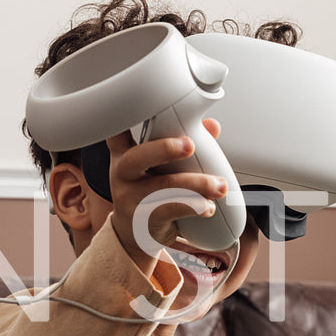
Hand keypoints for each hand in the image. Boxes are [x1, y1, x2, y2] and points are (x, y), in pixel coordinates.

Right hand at [106, 118, 227, 269]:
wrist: (135, 232)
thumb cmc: (149, 191)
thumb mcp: (159, 166)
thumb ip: (183, 144)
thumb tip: (212, 126)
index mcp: (125, 154)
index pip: (117, 131)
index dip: (122, 116)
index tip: (140, 104)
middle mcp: (123, 173)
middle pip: (137, 157)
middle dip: (164, 149)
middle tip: (189, 145)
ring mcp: (131, 198)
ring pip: (163, 187)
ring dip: (196, 184)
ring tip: (218, 185)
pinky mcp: (145, 219)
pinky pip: (171, 210)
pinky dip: (194, 206)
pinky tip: (208, 206)